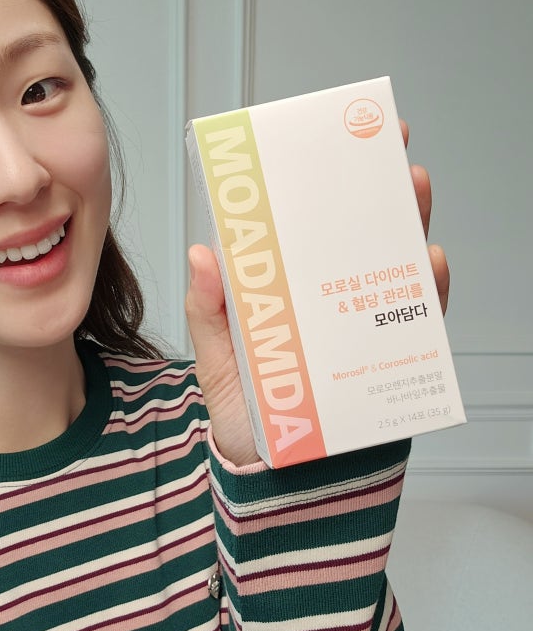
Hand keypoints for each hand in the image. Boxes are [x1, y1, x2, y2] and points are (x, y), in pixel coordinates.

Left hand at [186, 119, 450, 465]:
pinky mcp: (389, 360)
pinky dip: (426, 293)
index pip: (300, 235)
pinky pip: (415, 323)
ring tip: (409, 187)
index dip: (310, 191)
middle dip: (370, 191)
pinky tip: (428, 265)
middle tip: (382, 146)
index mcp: (285, 298)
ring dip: (405, 225)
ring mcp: (361, 329)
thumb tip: (202, 255)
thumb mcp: (219, 364)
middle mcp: (327, 305)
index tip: (317, 146)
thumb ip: (210, 315)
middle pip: (353, 239)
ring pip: (391, 268)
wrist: (282, 484)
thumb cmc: (250, 420)